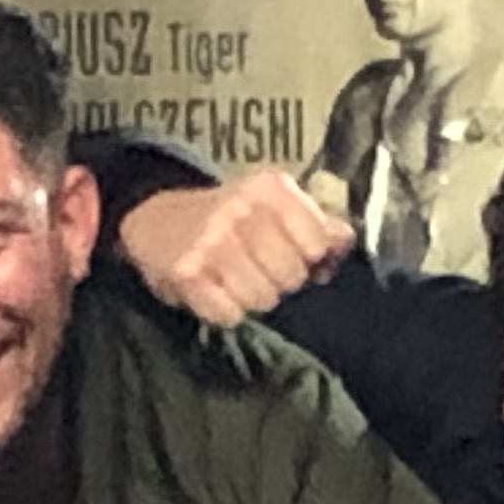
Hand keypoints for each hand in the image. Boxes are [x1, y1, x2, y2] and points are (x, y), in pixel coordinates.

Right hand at [115, 170, 350, 326]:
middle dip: (280, 281)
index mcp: (270, 188)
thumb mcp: (273, 206)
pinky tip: (215, 291)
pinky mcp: (187, 274)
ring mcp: (212, 241)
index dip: (309, 258)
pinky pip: (230, 315)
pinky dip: (225, 311)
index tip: (292, 254)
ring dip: (252, 298)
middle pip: (292, 276)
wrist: (156, 219)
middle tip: (258, 269)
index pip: (318, 243)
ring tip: (235, 280)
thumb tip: (347, 241)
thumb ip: (316, 222)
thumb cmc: (228, 218)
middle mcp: (242, 209)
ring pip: (263, 299)